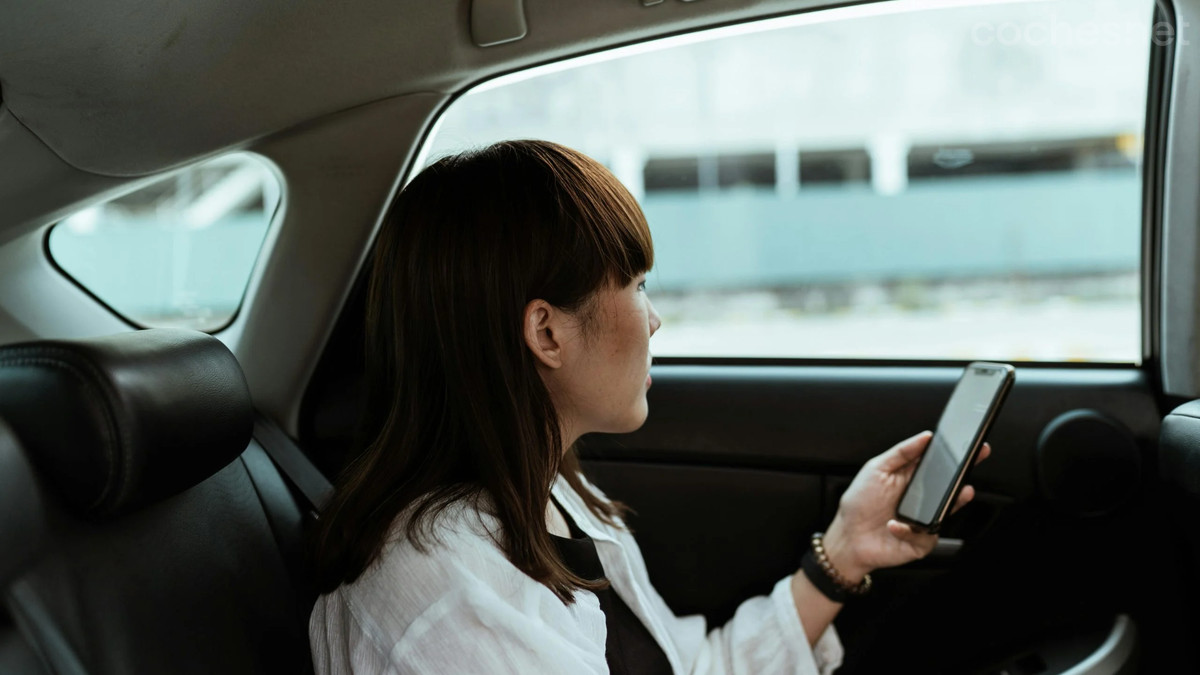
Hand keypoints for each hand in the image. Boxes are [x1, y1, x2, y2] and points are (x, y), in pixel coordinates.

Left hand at [820, 431, 990, 581]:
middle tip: (971, 464)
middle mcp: (922, 499)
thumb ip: (901, 452)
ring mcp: (925, 520)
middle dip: (963, 475)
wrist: (848, 538)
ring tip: (957, 493)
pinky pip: (926, 535)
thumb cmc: (859, 504)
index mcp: (912, 479)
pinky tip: (893, 525)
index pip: (939, 464)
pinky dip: (908, 530)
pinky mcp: (922, 542)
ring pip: (947, 511)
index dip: (957, 456)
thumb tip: (925, 437)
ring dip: (954, 502)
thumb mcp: (875, 469)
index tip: (971, 445)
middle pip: (950, 486)